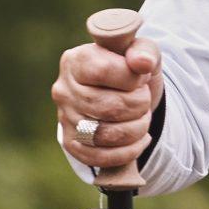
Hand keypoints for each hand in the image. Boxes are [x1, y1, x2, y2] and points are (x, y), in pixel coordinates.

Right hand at [51, 33, 160, 171]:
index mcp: (76, 60)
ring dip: (137, 128)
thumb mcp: (142, 51)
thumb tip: (142, 63)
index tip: (142, 77)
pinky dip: (128, 151)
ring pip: (106, 135)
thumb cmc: (130, 68)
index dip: (133, 79)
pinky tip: (140, 138)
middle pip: (109, 107)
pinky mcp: (71, 143)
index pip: (105, 71)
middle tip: (144, 100)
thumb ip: (144, 51)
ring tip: (143, 117)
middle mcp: (64, 90)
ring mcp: (65, 119)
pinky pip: (100, 157)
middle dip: (139, 105)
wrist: (120, 94)